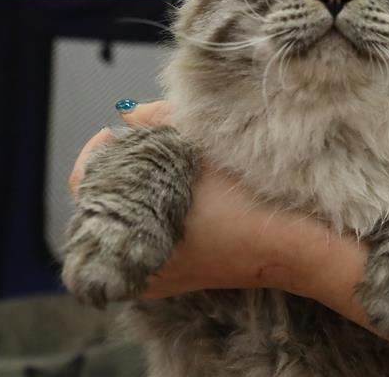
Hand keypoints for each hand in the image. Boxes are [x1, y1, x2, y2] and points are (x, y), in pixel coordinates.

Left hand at [68, 101, 388, 355]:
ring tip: (179, 154)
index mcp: (129, 239)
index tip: (126, 127)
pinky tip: (195, 183)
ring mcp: (162, 275)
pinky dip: (172, 201)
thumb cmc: (251, 204)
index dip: (105, 147)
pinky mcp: (187, 273)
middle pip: (115, 196)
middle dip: (134, 160)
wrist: (301, 247)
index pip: (87, 182)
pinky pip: (161, 228)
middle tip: (159, 135)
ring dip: (154, 179)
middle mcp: (137, 265)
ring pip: (141, 210)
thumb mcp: (205, 152)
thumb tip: (130, 114)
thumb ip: (161, 124)